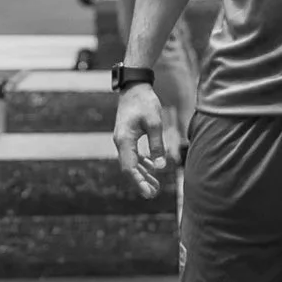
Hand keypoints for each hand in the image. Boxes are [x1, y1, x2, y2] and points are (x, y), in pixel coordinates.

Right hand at [113, 83, 180, 199]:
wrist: (134, 87)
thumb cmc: (144, 102)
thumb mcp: (155, 123)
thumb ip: (157, 145)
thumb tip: (160, 167)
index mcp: (124, 140)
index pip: (129, 168)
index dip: (138, 183)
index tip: (148, 194)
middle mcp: (121, 142)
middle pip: (129, 168)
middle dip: (141, 183)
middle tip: (154, 194)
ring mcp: (123, 140)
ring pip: (131, 163)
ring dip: (142, 175)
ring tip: (155, 186)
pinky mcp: (127, 137)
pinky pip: (133, 155)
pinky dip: (142, 164)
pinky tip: (152, 169)